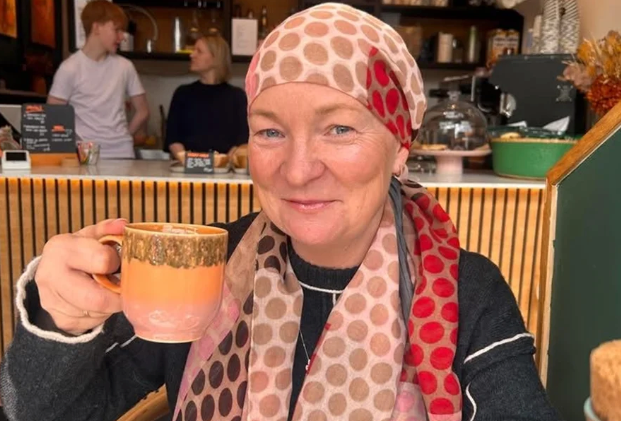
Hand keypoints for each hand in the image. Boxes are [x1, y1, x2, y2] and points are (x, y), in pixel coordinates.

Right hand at [35, 219, 126, 335]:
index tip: (118, 262)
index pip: (102, 260)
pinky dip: (102, 314)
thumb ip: (108, 229)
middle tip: (123, 285)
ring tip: (108, 290)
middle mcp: (50, 275)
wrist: (55, 274)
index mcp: (61, 248)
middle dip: (116, 294)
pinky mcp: (60, 320)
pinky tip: (98, 301)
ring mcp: (51, 301)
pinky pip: (91, 322)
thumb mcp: (92, 236)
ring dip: (110, 304)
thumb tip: (124, 225)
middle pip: (96, 298)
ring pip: (97, 312)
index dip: (117, 263)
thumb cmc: (80, 252)